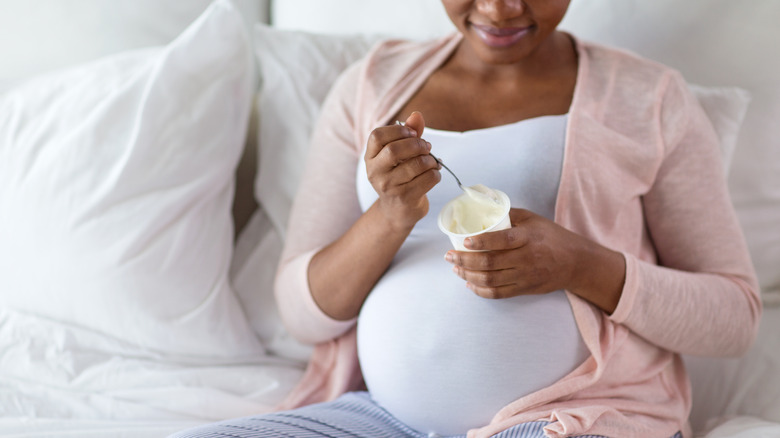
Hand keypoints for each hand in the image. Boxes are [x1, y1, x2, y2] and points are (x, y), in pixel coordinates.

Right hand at [365, 111, 440, 231]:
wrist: (398, 211)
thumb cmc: (400, 177)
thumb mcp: (400, 155)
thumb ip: (409, 134)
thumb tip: (417, 115)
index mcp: (370, 158)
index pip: (377, 136)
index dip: (398, 130)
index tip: (412, 133)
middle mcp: (375, 173)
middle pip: (394, 150)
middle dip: (417, 144)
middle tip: (427, 147)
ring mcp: (389, 187)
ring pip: (415, 165)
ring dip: (430, 160)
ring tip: (432, 162)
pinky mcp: (405, 198)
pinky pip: (428, 179)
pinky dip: (436, 174)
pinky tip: (434, 175)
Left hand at [444, 208, 624, 312]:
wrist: (576, 262)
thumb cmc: (552, 237)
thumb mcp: (533, 219)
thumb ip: (508, 214)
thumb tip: (482, 207)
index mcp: (528, 238)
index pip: (502, 240)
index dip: (481, 242)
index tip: (465, 241)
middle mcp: (526, 258)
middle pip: (490, 263)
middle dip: (465, 261)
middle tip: (449, 257)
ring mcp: (525, 276)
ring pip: (491, 280)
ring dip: (468, 276)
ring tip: (455, 269)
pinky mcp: (525, 289)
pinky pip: (498, 294)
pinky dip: (481, 291)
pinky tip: (469, 284)